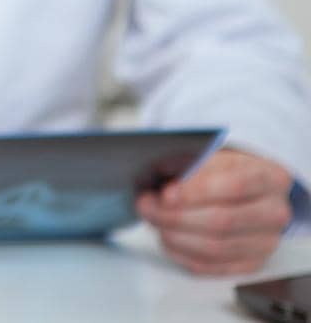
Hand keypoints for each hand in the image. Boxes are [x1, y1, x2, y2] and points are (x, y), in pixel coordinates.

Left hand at [136, 147, 293, 274]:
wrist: (241, 190)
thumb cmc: (220, 169)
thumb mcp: (209, 154)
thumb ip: (189, 163)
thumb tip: (159, 178)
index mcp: (270, 177)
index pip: (236, 185)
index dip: (197, 191)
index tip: (167, 194)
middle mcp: (275, 212)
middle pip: (222, 221)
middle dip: (176, 215)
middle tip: (146, 205)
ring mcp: (266, 242)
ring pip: (215, 247)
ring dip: (175, 235)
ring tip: (153, 219)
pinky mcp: (251, 263)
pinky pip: (212, 266)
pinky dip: (182, 254)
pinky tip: (166, 239)